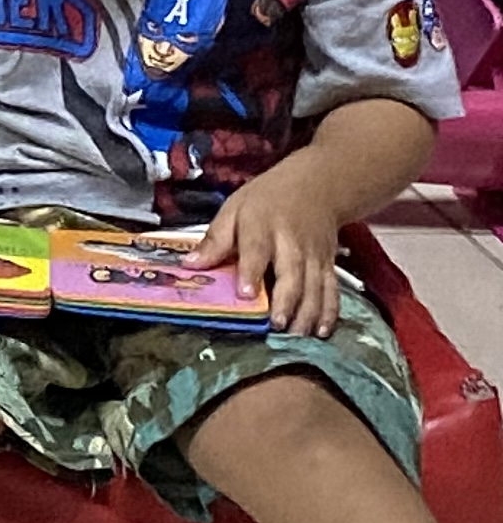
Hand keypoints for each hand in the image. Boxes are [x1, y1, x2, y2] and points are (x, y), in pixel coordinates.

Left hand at [195, 173, 350, 340]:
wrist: (316, 187)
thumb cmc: (267, 200)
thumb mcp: (234, 209)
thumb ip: (215, 239)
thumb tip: (191, 265)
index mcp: (262, 226)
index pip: (256, 250)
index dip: (251, 273)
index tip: (245, 294)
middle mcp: (292, 243)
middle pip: (291, 273)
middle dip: (286, 300)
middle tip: (276, 324)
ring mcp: (314, 256)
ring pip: (314, 287)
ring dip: (307, 313)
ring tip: (295, 334)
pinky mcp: (328, 265)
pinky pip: (331, 291)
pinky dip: (329, 312)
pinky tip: (322, 331)